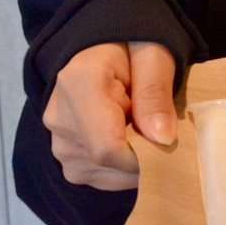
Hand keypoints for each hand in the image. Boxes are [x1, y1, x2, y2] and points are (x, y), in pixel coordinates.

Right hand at [42, 40, 177, 190]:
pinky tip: (128, 139)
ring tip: (139, 125)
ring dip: (132, 161)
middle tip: (157, 124)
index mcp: (78, 84)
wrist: (105, 47)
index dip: (144, 156)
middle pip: (107, 164)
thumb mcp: (154, 57)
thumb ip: (155, 93)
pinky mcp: (64, 156)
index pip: (107, 148)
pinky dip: (121, 167)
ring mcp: (57, 139)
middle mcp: (58, 117)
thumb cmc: (133, 47)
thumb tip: (162, 139)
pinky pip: (98, 177)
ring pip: (104, 175)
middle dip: (143, 155)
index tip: (168, 140)